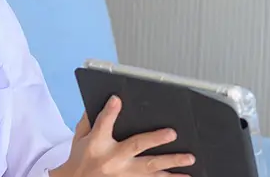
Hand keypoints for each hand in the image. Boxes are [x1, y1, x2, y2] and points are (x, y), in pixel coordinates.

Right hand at [51, 96, 194, 176]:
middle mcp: (112, 159)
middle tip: (172, 133)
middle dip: (155, 140)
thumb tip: (108, 100)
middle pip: (135, 147)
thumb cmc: (80, 158)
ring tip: (189, 159)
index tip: (117, 99)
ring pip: (150, 169)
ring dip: (171, 163)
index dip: (110, 111)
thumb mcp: (80, 137)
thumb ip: (92, 119)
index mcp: (97, 143)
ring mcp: (122, 174)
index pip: (103, 124)